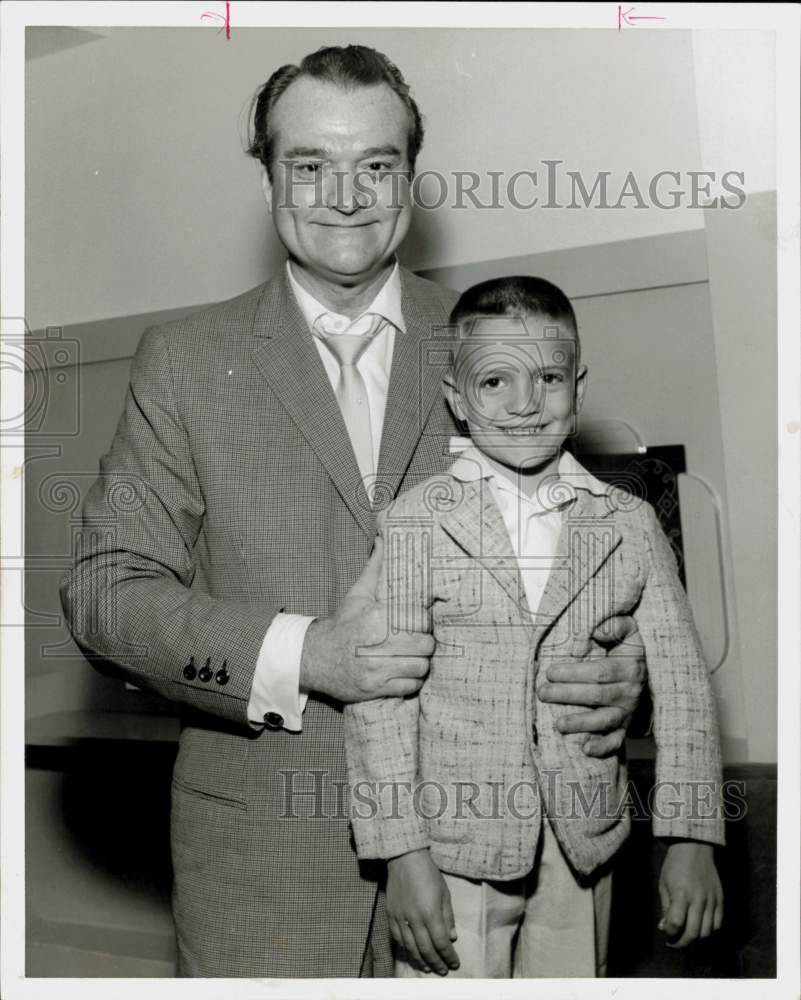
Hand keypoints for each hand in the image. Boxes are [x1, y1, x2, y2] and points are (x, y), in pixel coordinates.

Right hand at [299, 536, 433, 702]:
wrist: (314, 657)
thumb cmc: (342, 624)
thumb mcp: (358, 594)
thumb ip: (376, 567)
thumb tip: (384, 536)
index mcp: (378, 618)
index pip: (421, 621)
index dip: (425, 623)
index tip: (420, 623)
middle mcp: (378, 645)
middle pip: (425, 646)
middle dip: (425, 644)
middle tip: (418, 641)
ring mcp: (376, 670)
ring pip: (420, 668)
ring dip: (420, 664)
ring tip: (412, 657)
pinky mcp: (375, 688)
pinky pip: (409, 687)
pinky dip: (410, 681)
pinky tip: (402, 672)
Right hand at [386, 848, 458, 974]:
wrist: (405, 858)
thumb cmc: (428, 873)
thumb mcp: (444, 893)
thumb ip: (448, 917)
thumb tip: (452, 937)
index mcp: (430, 912)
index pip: (441, 942)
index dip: (448, 955)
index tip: (454, 963)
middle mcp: (414, 918)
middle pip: (426, 949)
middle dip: (436, 963)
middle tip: (443, 970)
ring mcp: (400, 917)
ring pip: (410, 947)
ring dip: (420, 960)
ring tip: (428, 968)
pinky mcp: (390, 915)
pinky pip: (397, 938)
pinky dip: (405, 949)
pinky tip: (412, 954)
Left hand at [538, 615, 645, 757]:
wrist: (647, 671)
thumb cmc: (627, 648)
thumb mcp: (628, 631)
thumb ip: (616, 625)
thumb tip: (599, 630)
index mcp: (629, 667)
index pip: (600, 672)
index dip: (575, 672)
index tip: (551, 671)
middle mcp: (631, 691)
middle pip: (598, 695)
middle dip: (568, 695)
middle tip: (543, 693)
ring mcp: (628, 711)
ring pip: (605, 720)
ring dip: (581, 723)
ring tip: (558, 725)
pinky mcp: (625, 727)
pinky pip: (617, 741)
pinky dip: (603, 747)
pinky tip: (586, 750)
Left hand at [658, 841, 722, 947]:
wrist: (694, 848)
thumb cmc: (674, 865)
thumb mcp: (664, 884)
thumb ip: (666, 907)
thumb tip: (664, 928)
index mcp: (681, 894)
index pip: (676, 924)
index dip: (670, 933)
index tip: (666, 933)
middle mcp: (699, 900)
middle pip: (693, 933)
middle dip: (682, 942)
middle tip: (675, 943)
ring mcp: (712, 900)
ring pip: (707, 932)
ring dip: (696, 938)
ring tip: (687, 935)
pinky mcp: (720, 899)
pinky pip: (718, 923)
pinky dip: (709, 930)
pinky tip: (700, 927)